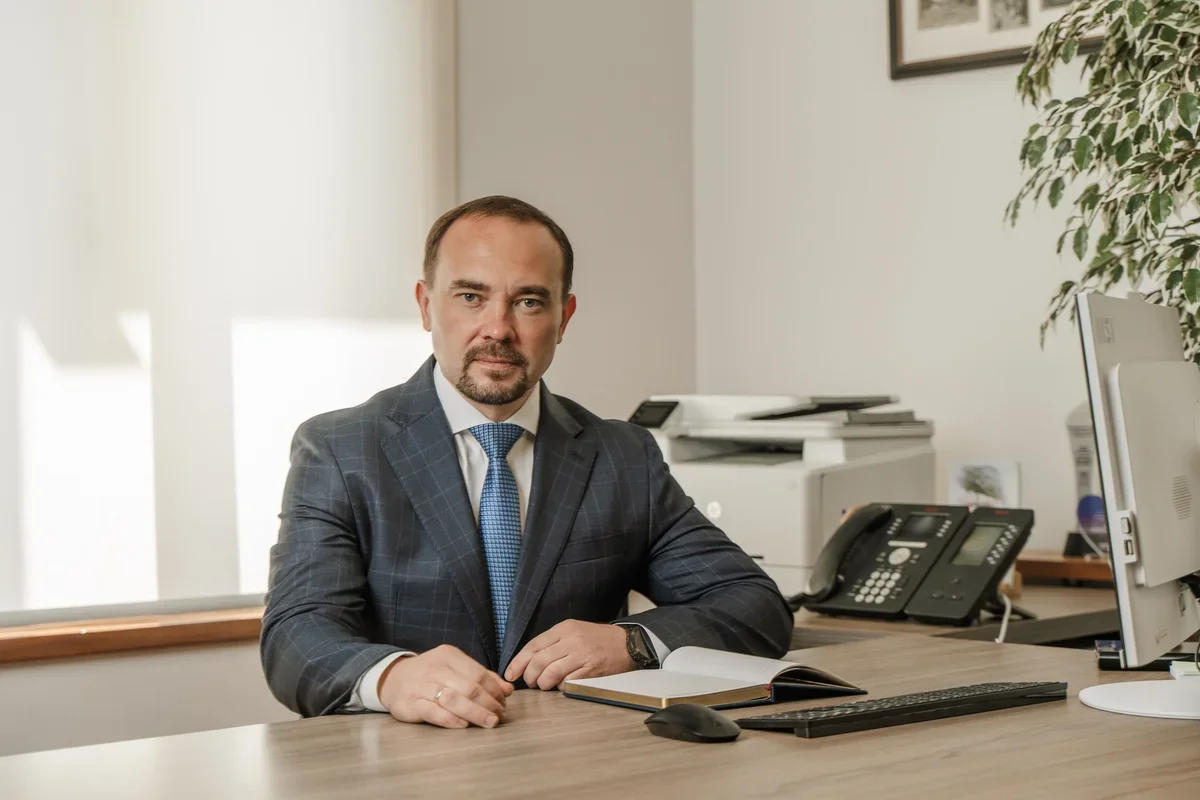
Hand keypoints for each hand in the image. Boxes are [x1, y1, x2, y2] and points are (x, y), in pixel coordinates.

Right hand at [378, 644, 513, 728]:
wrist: (392, 679)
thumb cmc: (430, 675)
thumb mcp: (454, 668)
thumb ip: (480, 677)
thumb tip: (508, 690)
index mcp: (448, 655)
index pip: (478, 673)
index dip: (494, 690)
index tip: (504, 702)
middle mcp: (434, 668)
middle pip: (469, 687)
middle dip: (488, 704)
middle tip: (499, 716)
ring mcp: (420, 686)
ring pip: (453, 699)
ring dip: (475, 713)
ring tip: (489, 723)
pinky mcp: (409, 704)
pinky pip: (433, 712)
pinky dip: (451, 720)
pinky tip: (464, 725)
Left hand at [505, 619, 635, 689]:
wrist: (627, 642)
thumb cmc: (596, 638)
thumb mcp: (574, 630)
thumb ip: (553, 642)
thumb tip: (529, 661)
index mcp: (564, 629)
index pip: (534, 646)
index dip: (518, 661)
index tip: (510, 673)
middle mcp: (572, 640)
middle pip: (539, 662)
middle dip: (529, 676)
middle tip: (530, 682)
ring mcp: (582, 656)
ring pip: (551, 674)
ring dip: (543, 684)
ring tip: (544, 685)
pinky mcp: (592, 671)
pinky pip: (568, 683)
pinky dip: (560, 687)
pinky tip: (562, 685)